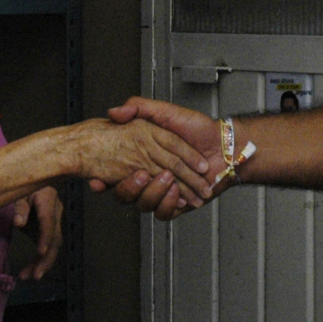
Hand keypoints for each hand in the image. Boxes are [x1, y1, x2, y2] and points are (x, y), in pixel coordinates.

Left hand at [12, 186, 62, 279]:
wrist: (31, 180)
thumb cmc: (23, 185)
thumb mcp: (19, 193)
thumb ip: (19, 208)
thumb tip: (19, 224)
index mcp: (48, 199)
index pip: (49, 221)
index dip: (46, 237)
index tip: (40, 252)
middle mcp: (57, 212)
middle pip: (55, 238)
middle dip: (46, 259)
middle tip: (35, 275)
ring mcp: (56, 222)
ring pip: (53, 246)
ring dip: (41, 263)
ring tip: (27, 276)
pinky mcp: (51, 230)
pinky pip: (47, 246)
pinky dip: (39, 260)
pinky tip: (29, 271)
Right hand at [68, 117, 213, 204]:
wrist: (225, 146)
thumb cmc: (198, 128)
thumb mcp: (165, 111)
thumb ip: (139, 108)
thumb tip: (114, 112)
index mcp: (141, 157)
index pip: (113, 173)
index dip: (103, 180)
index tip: (97, 182)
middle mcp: (148, 176)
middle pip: (126, 193)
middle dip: (131, 188)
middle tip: (143, 175)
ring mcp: (162, 191)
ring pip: (144, 204)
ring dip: (155, 193)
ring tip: (169, 179)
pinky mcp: (176, 204)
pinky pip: (165, 213)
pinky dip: (171, 203)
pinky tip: (179, 193)